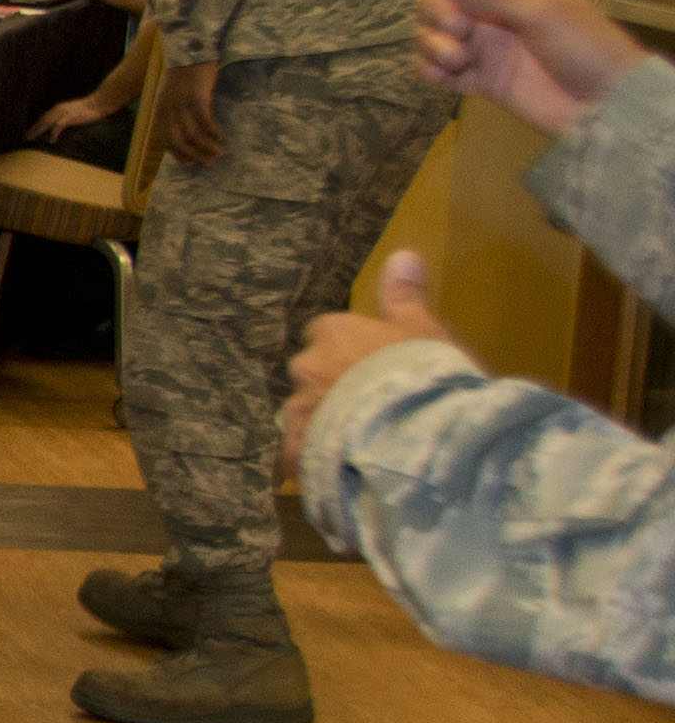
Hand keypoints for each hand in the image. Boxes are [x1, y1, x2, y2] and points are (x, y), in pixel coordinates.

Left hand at [24, 80, 131, 146]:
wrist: (99, 102)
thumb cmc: (89, 108)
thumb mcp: (73, 111)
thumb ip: (65, 117)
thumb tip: (59, 125)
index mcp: (58, 108)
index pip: (43, 117)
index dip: (35, 124)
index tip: (28, 132)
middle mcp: (58, 109)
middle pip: (41, 120)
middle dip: (32, 129)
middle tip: (24, 137)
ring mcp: (64, 113)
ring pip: (46, 123)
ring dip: (38, 131)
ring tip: (31, 139)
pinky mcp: (71, 117)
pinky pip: (59, 126)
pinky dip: (54, 133)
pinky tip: (51, 141)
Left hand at [156, 64, 228, 168]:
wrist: (191, 49)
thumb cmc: (186, 72)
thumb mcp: (173, 93)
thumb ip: (176, 110)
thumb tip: (187, 130)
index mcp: (161, 110)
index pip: (167, 140)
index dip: (179, 154)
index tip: (191, 163)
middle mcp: (168, 109)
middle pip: (179, 141)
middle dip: (194, 155)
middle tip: (210, 163)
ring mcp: (181, 104)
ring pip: (193, 135)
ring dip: (207, 147)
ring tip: (220, 152)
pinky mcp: (196, 97)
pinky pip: (205, 121)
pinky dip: (213, 131)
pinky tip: (222, 136)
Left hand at [282, 252, 449, 484]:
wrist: (413, 432)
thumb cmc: (424, 374)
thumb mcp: (424, 329)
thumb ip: (406, 295)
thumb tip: (401, 252)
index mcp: (334, 333)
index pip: (327, 332)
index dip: (349, 349)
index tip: (372, 364)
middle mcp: (307, 367)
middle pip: (311, 372)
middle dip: (332, 385)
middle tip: (370, 405)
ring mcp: (299, 410)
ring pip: (305, 414)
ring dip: (325, 423)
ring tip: (360, 443)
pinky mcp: (297, 450)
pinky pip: (300, 454)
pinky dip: (316, 459)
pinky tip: (341, 469)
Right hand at [406, 0, 643, 140]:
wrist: (601, 104)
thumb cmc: (584, 47)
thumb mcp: (541, 13)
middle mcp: (493, 7)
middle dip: (436, 9)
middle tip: (460, 29)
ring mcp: (484, 44)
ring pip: (431, 31)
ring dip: (433, 43)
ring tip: (458, 59)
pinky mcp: (478, 77)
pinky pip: (435, 68)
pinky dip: (431, 70)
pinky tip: (444, 76)